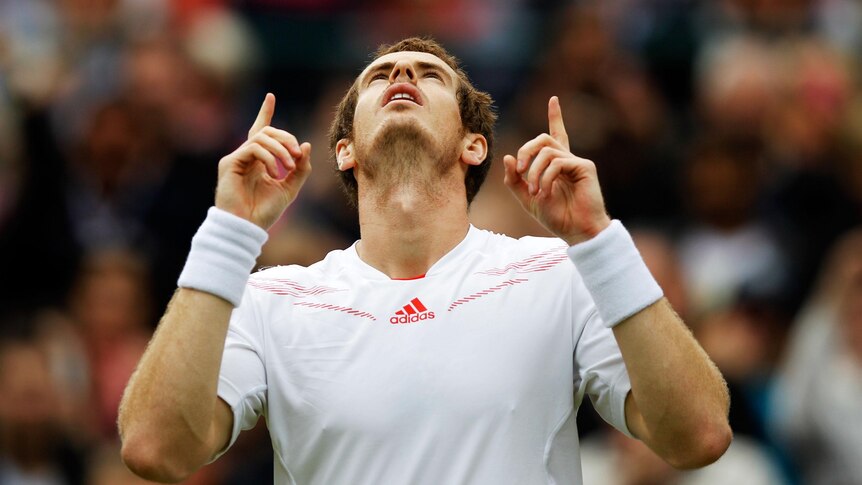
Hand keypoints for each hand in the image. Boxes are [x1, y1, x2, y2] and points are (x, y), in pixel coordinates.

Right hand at [215, 93, 311, 228]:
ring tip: (289, 166)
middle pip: (266, 132)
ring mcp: (236, 159)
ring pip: (261, 137)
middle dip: (286, 138)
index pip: (261, 131)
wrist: (248, 227)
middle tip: (297, 155)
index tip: (270, 96)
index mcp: (258, 161)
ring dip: (281, 149)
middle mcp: (246, 157)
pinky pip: (253, 148)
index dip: (265, 113)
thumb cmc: (265, 211)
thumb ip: (301, 169)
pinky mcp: (230, 163)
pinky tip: (275, 173)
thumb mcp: (290, 188)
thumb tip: (306, 145)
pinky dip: (269, 157)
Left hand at [503, 96, 609, 244]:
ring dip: (533, 171)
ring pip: (546, 151)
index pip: (555, 135)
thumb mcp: (527, 198)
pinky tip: (545, 192)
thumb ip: (515, 180)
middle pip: (542, 139)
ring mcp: (577, 162)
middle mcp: (567, 159)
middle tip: (519, 170)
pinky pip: (557, 162)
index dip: (555, 117)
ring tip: (534, 191)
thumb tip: (508, 157)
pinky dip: (546, 177)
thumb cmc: (556, 216)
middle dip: (525, 150)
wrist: (576, 231)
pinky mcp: (585, 167)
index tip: (554, 99)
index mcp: (556, 165)